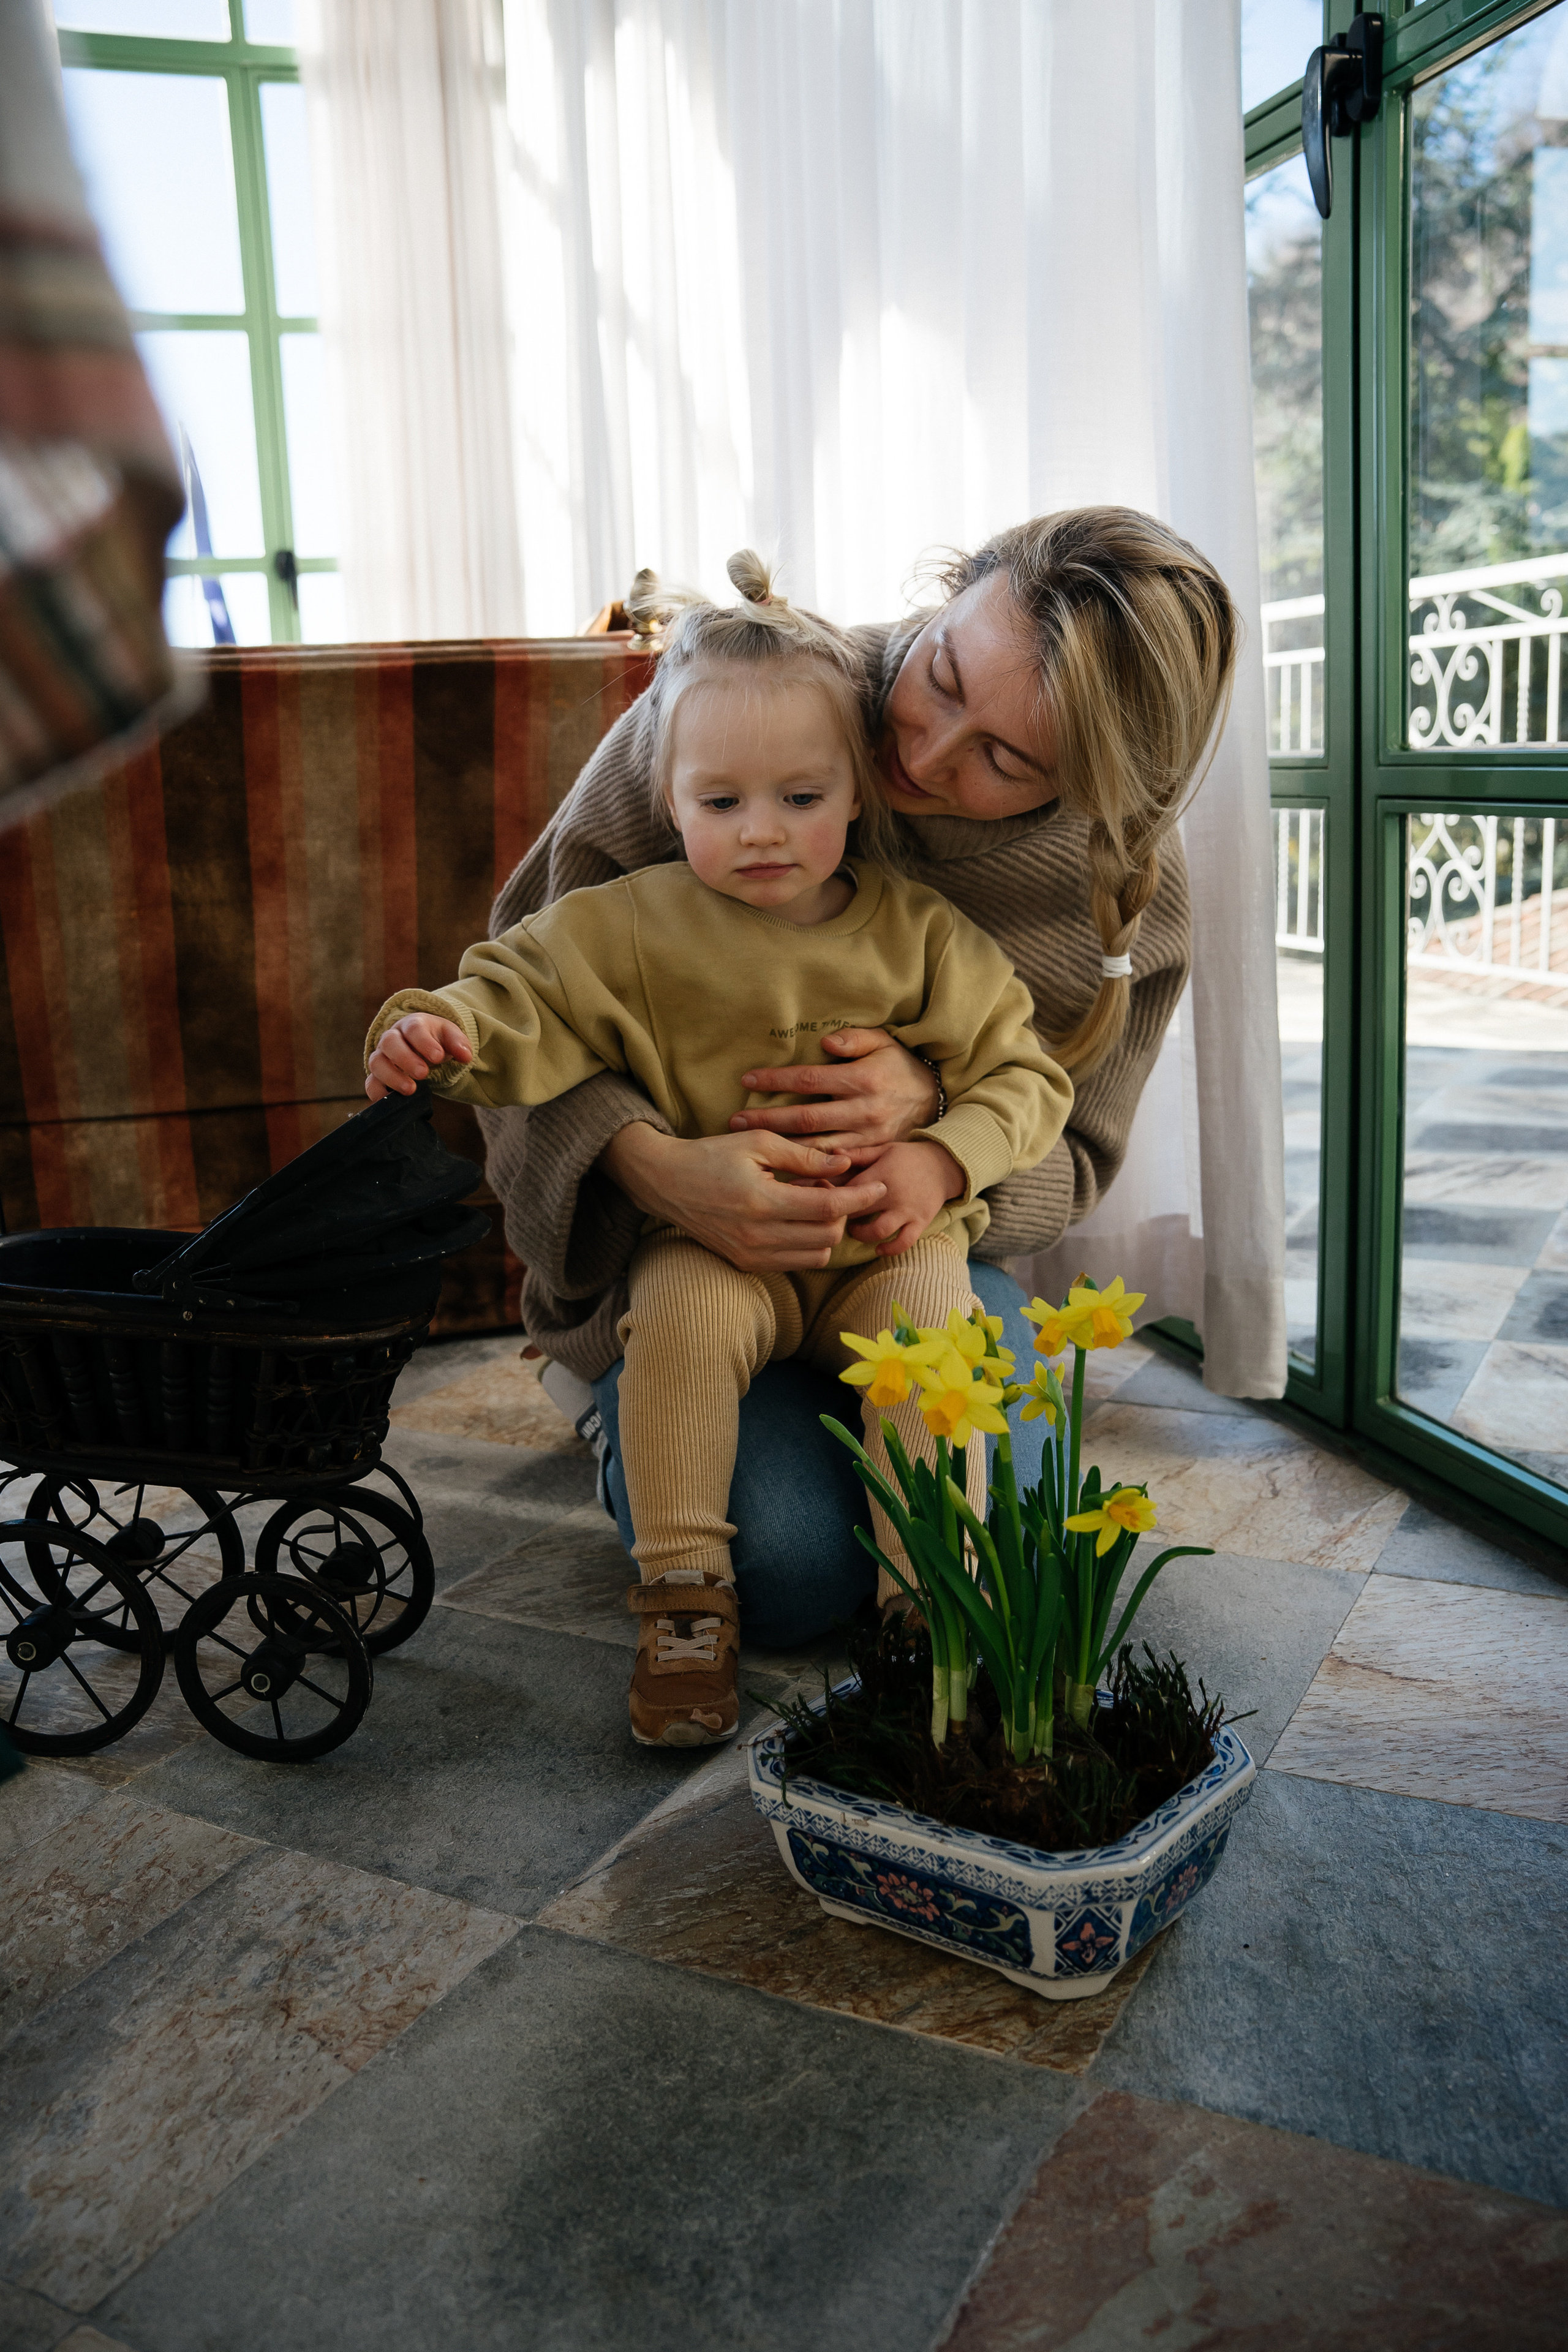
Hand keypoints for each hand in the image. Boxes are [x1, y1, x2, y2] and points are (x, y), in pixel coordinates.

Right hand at [366, 1014, 471, 1101]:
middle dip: (405, 1059)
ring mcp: (382, 1056)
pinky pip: (370, 1083)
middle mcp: (392, 1037)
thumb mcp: (450, 1037)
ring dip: (392, 1077)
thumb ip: (459, 1043)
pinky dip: (377, 1092)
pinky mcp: (378, 1074)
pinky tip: (391, 1100)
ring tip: (411, 1090)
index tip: (437, 1057)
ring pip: (376, 1062)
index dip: (424, 1043)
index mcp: (412, 1024)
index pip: (414, 1029)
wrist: (421, 1044)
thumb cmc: (435, 1040)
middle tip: (423, 1074)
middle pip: (390, 1042)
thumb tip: (466, 1056)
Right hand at [599, 1124, 889, 1271]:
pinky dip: (806, 1244)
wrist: (665, 1182)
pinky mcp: (745, 1264)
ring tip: (813, 1202)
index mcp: (761, 1202)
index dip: (860, 1197)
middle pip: (828, 1237)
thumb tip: (845, 1163)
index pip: (829, 1209)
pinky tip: (796, 1218)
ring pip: (815, 1256)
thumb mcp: (759, 1142)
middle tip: (832, 1186)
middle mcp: (757, 1236)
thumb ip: (804, 1156)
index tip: (878, 1185)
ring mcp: (750, 1255)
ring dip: (826, 1232)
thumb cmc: (712, 1154)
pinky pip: (793, 1263)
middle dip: (843, 1212)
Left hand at [727, 1029, 939, 1161]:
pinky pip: (836, 1169)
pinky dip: (810, 1174)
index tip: (747, 1079)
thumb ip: (854, 1039)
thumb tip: (825, 1043)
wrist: (937, 1101)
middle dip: (768, 1119)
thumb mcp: (884, 1043)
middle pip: (806, 1118)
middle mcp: (863, 1111)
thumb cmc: (900, 1067)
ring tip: (750, 1147)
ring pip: (816, 1148)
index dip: (776, 1080)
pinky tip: (783, 1175)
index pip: (809, 1080)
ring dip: (781, 1148)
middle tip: (735, 1122)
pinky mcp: (871, 1156)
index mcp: (861, 1080)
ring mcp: (867, 1138)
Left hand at [845, 1139, 964, 1256]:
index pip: (850, 1189)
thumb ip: (860, 1153)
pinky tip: (878, 1248)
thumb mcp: (885, 1149)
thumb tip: (835, 1151)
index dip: (836, 1195)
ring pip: (880, 1230)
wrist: (944, 1166)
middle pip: (860, 1210)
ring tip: (855, 1230)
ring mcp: (908, 1210)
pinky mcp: (920, 1222)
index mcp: (883, 1173)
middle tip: (837, 1216)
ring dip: (862, 1235)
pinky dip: (890, 1249)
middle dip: (844, 1216)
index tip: (829, 1199)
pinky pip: (904, 1242)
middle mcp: (894, 1194)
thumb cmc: (909, 1157)